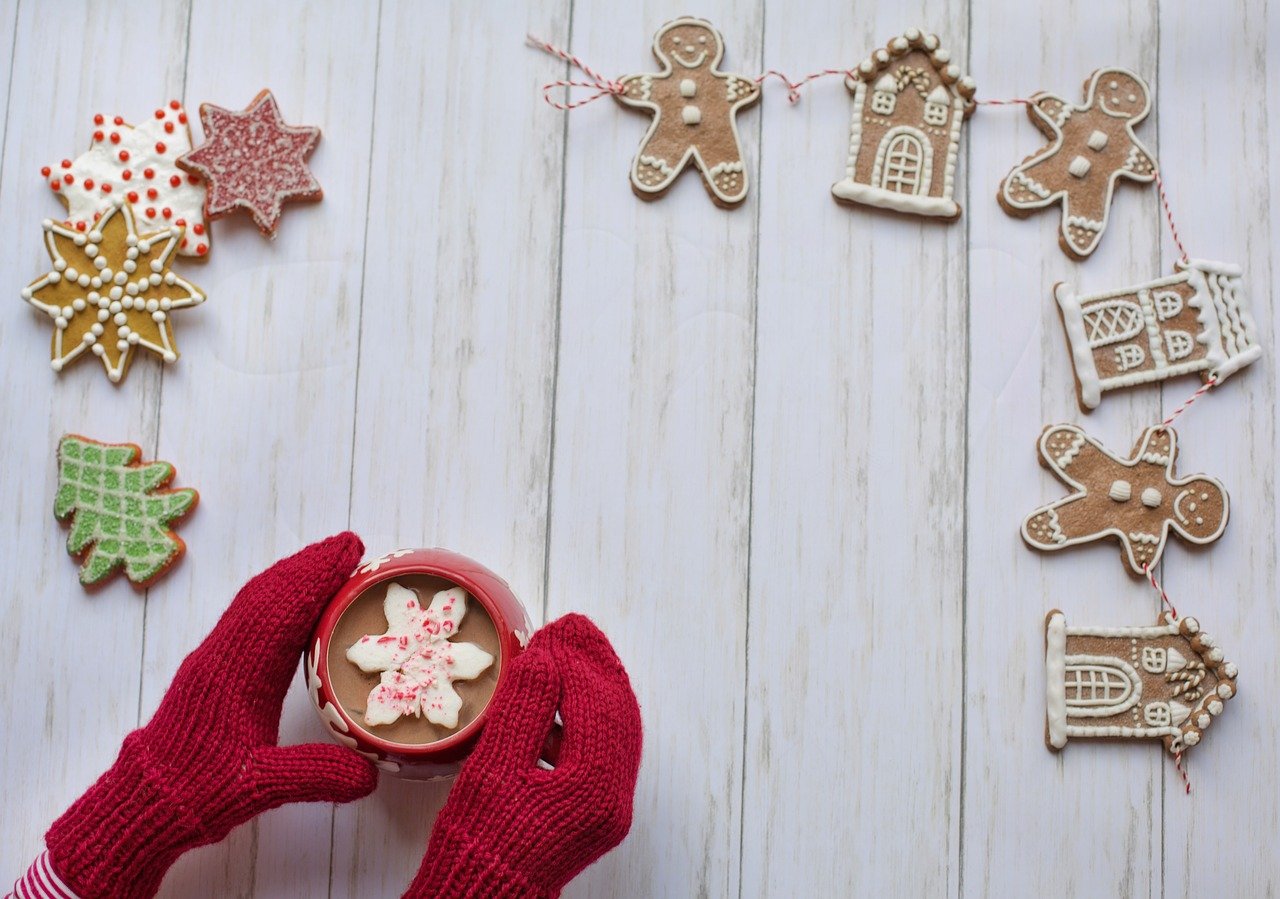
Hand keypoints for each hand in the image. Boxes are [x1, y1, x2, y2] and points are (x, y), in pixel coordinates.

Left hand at [45, 533, 377, 898]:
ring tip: (329, 561)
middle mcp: (223, 656)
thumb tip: (371, 773)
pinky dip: (276, 596)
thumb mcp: (261, 787)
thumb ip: (317, 774)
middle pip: (269, 593)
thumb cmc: (198, 791)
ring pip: (255, 601)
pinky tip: (294, 601)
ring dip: (292, 576)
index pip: (283, 610)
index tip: (350, 552)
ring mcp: (215, 659)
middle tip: (350, 544)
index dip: (318, 577)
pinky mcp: (212, 669)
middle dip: (310, 564)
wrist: (145, 801)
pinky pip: (248, 617)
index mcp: (238, 674)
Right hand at [404, 614, 641, 897]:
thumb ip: (525, 708)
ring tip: (565, 657)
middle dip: (595, 665)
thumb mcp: (495, 766)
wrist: (482, 893)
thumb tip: (546, 656)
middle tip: (573, 629)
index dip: (576, 660)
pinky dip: (586, 719)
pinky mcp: (598, 811)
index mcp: (595, 785)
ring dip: (593, 689)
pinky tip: (555, 704)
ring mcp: (611, 806)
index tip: (556, 629)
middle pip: (618, 711)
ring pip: (615, 729)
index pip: (597, 701)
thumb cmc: (481, 837)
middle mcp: (615, 797)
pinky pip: (604, 750)